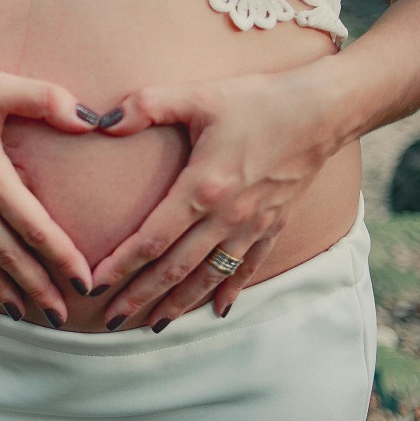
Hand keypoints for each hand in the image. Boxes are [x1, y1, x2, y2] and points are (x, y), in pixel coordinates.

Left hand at [89, 67, 342, 331]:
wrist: (325, 110)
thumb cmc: (258, 100)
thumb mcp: (198, 96)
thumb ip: (146, 106)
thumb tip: (100, 122)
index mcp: (203, 188)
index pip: (152, 238)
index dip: (121, 265)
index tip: (95, 285)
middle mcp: (227, 217)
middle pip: (175, 268)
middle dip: (140, 296)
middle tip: (110, 320)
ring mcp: (252, 225)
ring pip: (208, 276)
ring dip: (178, 303)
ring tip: (153, 324)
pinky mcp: (273, 224)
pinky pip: (247, 267)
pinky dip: (229, 289)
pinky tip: (217, 310)